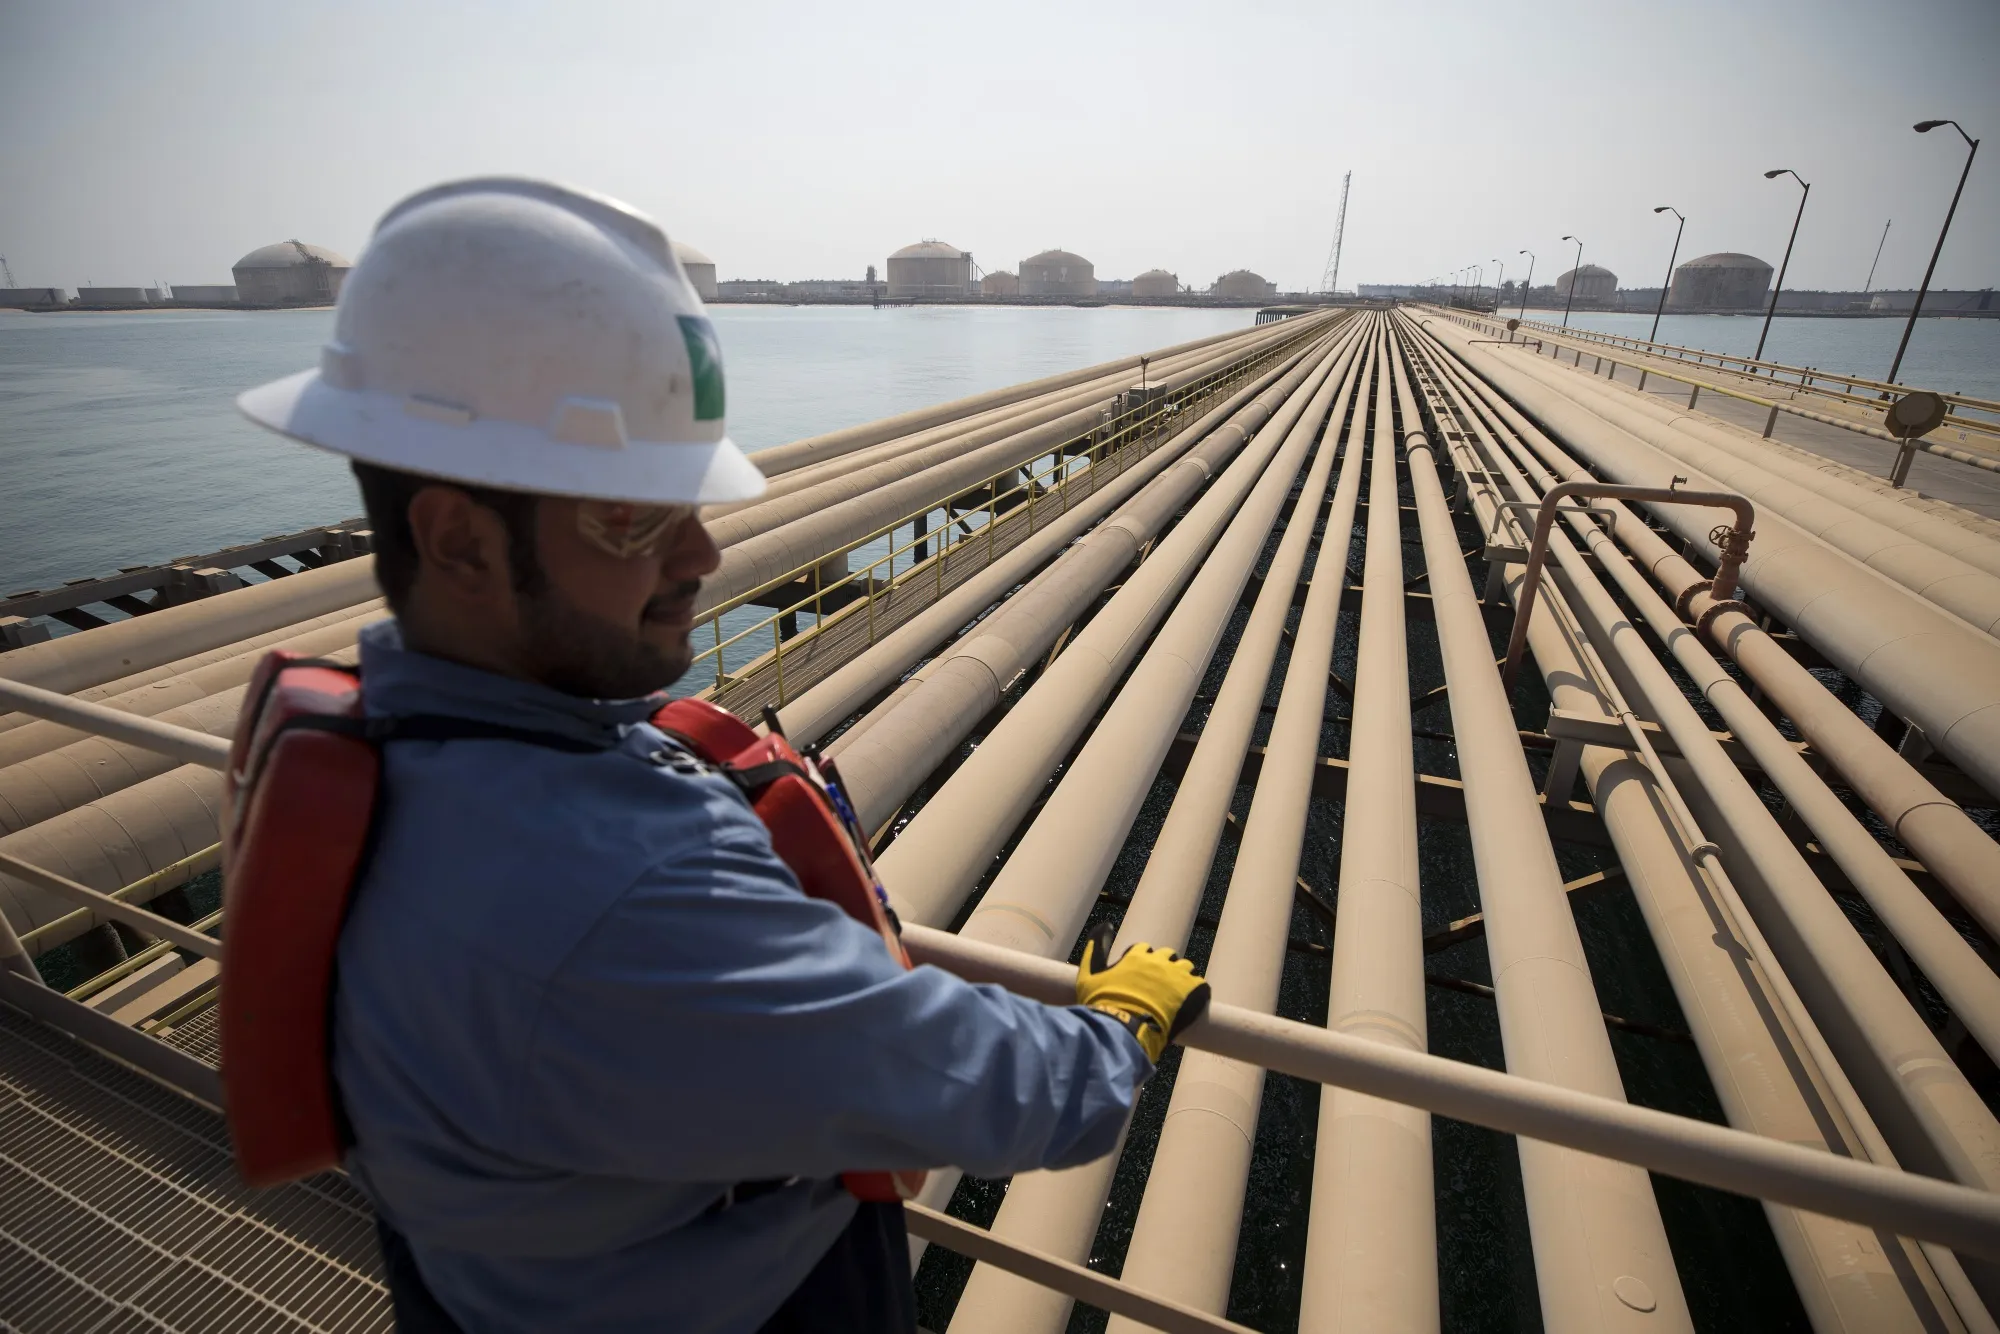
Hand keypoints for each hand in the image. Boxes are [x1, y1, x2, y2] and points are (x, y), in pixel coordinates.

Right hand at [1074, 925, 1210, 1062]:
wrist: (1124, 1028)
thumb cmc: (1104, 1005)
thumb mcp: (1088, 976)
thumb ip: (1095, 949)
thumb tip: (1106, 926)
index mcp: (1136, 957)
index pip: (1144, 949)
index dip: (1141, 961)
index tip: (1138, 975)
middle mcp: (1159, 962)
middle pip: (1168, 956)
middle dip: (1164, 966)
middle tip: (1158, 986)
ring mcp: (1178, 976)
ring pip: (1186, 967)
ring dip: (1182, 977)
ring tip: (1176, 995)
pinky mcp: (1193, 992)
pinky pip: (1202, 985)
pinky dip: (1198, 991)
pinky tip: (1192, 1002)